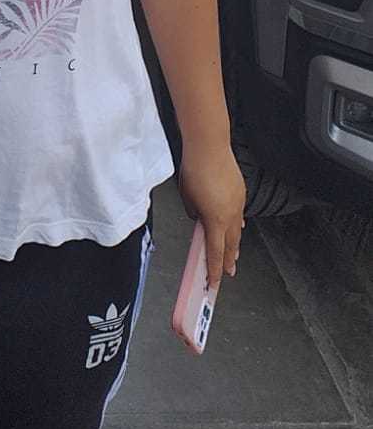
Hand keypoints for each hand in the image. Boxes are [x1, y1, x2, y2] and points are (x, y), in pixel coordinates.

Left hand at [178, 144, 245, 288]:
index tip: (214, 281)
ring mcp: (238, 203)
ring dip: (234, 244)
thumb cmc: (196, 169)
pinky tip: (237, 227)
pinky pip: (239, 215)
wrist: (210, 146)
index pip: (215, 252)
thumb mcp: (187, 197)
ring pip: (237, 231)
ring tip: (233, 256)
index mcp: (215, 220)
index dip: (215, 270)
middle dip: (228, 261)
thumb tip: (199, 217)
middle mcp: (230, 215)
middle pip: (230, 245)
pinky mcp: (240, 192)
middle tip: (228, 273)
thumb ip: (194, 213)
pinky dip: (237, 225)